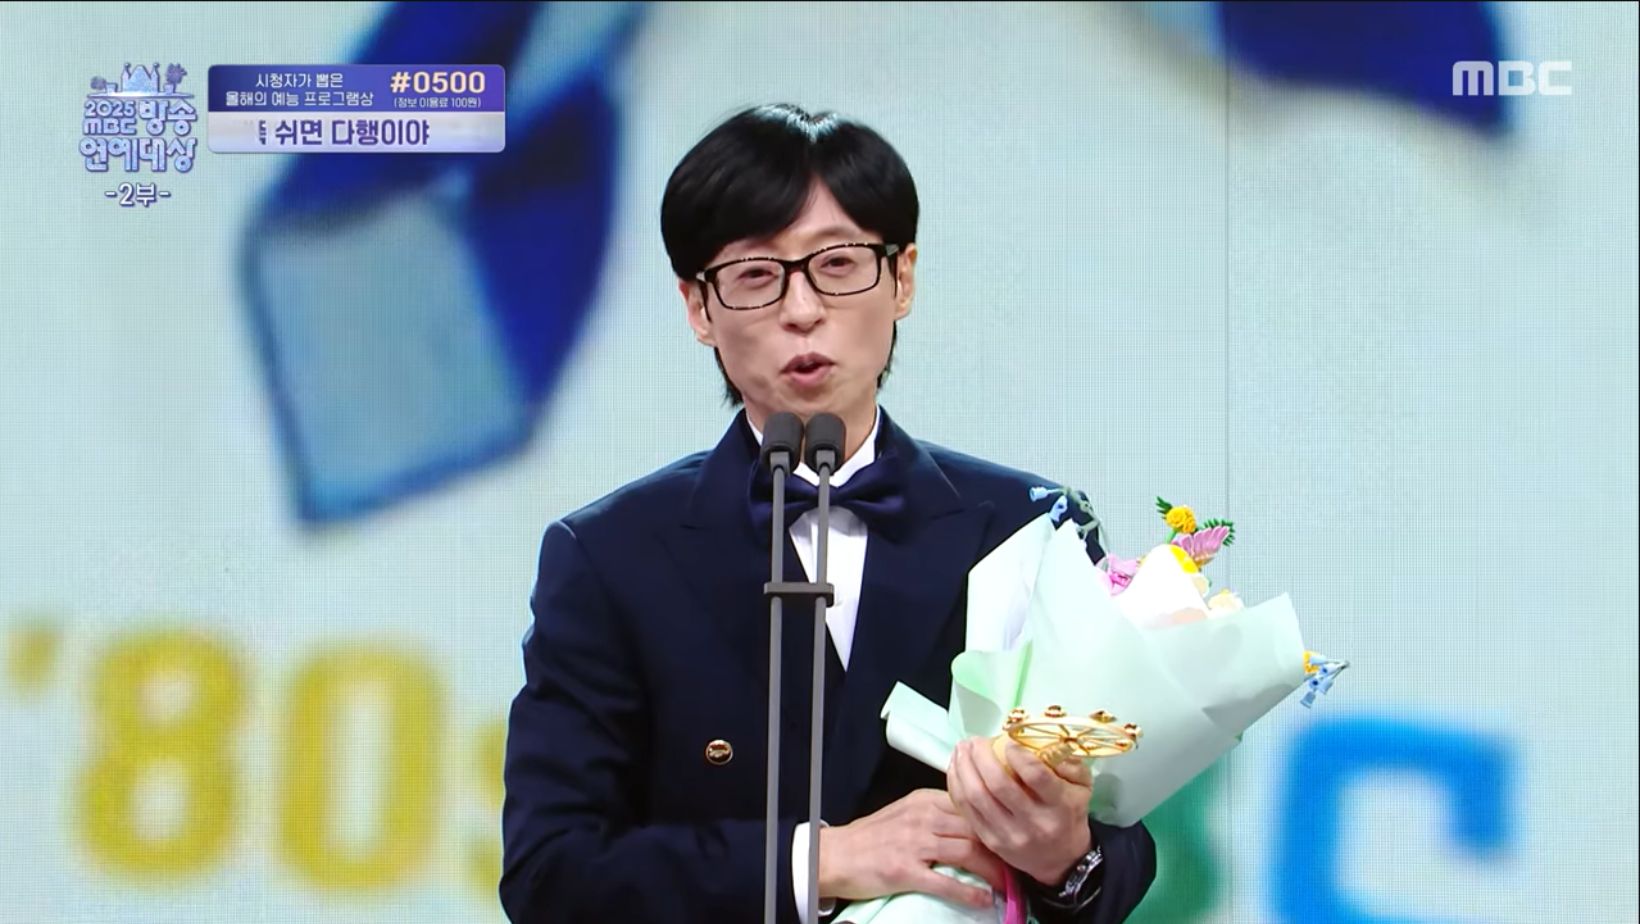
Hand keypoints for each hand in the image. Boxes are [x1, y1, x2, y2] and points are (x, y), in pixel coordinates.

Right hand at [817, 788, 1007, 908]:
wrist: (835, 854)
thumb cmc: (870, 837)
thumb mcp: (904, 812)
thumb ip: (934, 813)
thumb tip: (969, 821)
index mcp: (924, 800)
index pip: (971, 806)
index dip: (995, 822)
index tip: (1011, 835)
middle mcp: (923, 817)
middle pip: (974, 830)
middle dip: (1000, 848)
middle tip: (1018, 863)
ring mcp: (914, 844)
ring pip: (966, 853)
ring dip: (992, 871)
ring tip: (1009, 884)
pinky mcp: (906, 871)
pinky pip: (945, 882)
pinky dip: (969, 893)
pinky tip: (984, 900)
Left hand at [947, 736, 1093, 886]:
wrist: (1061, 859)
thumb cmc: (1069, 813)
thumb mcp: (1082, 787)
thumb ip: (1069, 763)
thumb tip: (1041, 742)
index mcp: (1059, 807)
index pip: (1036, 776)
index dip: (1018, 754)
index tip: (1007, 739)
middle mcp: (1033, 823)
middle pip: (998, 785)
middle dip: (981, 756)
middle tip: (976, 740)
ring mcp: (1009, 835)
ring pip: (976, 796)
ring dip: (964, 767)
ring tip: (962, 748)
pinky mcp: (990, 841)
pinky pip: (966, 809)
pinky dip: (957, 785)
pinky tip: (956, 767)